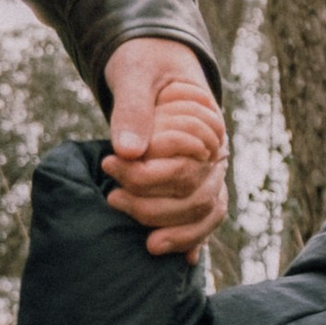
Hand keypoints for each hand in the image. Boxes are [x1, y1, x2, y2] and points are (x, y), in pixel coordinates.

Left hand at [101, 38, 227, 256]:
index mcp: (207, 123)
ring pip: (204, 212)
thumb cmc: (144, 63)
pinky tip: (185, 263)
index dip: (148, 174)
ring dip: (174, 230)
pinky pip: (206, 217)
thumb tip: (128, 150)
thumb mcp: (136, 73)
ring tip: (142, 242)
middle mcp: (215, 150)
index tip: (110, 167)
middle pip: (196, 195)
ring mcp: (209, 168)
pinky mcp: (197, 181)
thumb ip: (133, 107)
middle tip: (112, 199)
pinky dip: (195, 239)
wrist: (154, 61)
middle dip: (152, 206)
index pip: (186, 165)